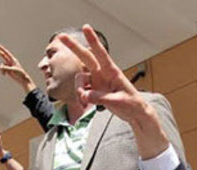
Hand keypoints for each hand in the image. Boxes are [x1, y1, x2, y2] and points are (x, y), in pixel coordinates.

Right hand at [0, 44, 35, 92]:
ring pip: (1, 65)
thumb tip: (0, 67)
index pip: (7, 53)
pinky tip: (4, 74)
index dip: (3, 49)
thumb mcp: (13, 70)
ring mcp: (8, 65)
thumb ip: (6, 68)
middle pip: (3, 55)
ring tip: (4, 73)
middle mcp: (10, 61)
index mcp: (13, 60)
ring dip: (2, 69)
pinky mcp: (7, 70)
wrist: (22, 79)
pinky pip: (2, 69)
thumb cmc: (20, 74)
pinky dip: (2, 72)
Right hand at [58, 24, 168, 158]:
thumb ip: (100, 98)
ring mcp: (97, 81)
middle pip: (86, 57)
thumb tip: (84, 95)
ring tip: (85, 102)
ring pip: (80, 80)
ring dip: (79, 90)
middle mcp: (102, 74)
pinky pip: (81, 91)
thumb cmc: (132, 104)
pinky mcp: (94, 90)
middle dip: (74, 47)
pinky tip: (86, 105)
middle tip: (61, 36)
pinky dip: (81, 98)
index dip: (93, 40)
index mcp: (112, 72)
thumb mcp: (118, 102)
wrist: (134, 114)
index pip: (101, 53)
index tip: (86, 28)